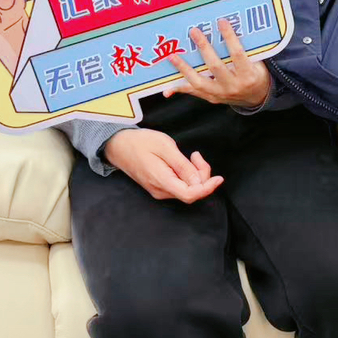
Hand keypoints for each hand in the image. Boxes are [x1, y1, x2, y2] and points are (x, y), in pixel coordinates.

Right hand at [104, 129, 222, 202]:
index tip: (219, 178)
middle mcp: (160, 191)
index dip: (207, 188)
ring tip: (192, 156)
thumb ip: (182, 165)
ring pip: (186, 189)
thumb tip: (198, 181)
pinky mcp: (159, 186)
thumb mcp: (164, 147)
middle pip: (191, 192)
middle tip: (197, 155)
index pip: (190, 195)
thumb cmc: (140, 142)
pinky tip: (185, 162)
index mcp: (162, 181)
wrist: (118, 145)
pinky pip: (179, 186)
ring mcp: (158, 190)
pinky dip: (187, 175)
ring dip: (195, 175)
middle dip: (202, 176)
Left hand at [164, 18, 270, 108]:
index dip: (230, 38)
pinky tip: (167, 88)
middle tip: (194, 31)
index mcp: (248, 75)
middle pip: (215, 67)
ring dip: (184, 69)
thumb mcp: (258, 62)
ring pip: (200, 82)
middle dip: (204, 48)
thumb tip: (226, 28)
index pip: (237, 54)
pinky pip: (194, 93)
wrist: (257, 97)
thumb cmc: (256, 73)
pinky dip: (180, 89)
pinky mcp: (212, 98)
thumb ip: (245, 49)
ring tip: (173, 56)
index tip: (221, 22)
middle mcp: (233, 86)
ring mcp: (221, 94)